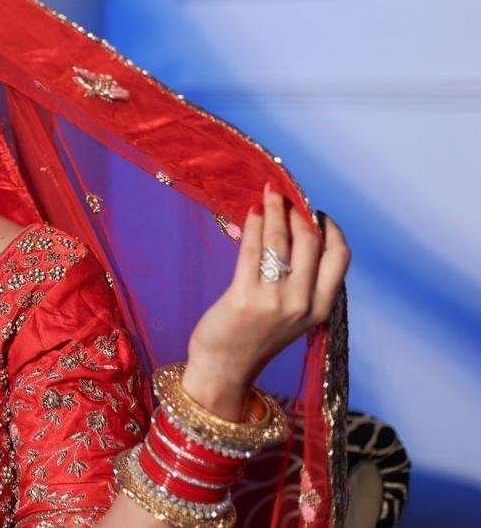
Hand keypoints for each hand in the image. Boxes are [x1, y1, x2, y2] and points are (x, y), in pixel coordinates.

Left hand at [183, 183, 350, 417]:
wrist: (225, 369)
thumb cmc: (257, 337)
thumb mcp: (295, 316)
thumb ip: (304, 284)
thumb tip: (300, 234)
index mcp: (321, 309)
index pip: (339, 258)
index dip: (331, 230)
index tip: (317, 212)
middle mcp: (303, 304)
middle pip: (311, 243)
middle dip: (299, 213)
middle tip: (286, 197)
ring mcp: (274, 301)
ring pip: (281, 241)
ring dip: (275, 211)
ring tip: (269, 195)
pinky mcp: (244, 297)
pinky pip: (252, 250)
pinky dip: (254, 225)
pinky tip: (251, 213)